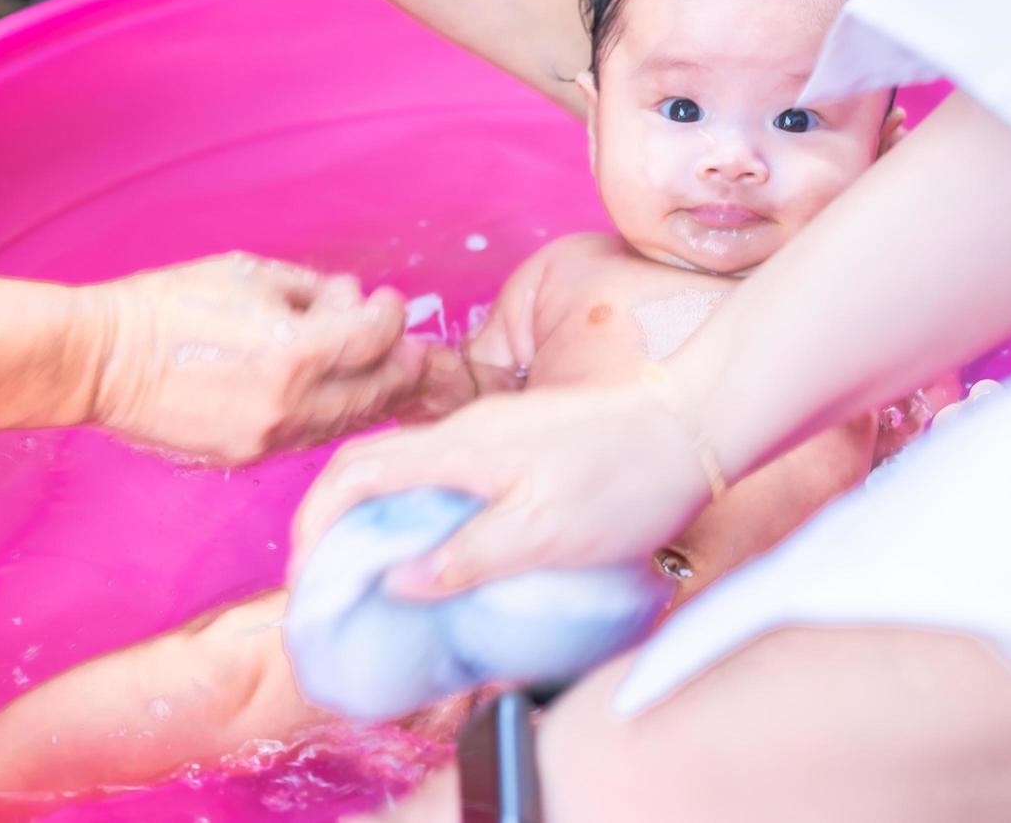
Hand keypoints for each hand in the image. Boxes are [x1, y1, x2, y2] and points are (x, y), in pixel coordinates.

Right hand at [81, 252, 427, 463]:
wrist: (101, 361)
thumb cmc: (168, 307)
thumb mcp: (247, 276)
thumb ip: (311, 291)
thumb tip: (350, 301)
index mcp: (293, 353)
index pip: (373, 339)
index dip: (390, 317)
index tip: (387, 302)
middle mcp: (289, 405)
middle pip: (374, 392)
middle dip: (401, 366)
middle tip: (413, 347)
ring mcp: (267, 438)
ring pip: (345, 422)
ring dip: (373, 397)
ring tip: (387, 375)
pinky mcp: (244, 457)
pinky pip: (307, 438)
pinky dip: (332, 416)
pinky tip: (340, 398)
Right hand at [289, 382, 711, 597]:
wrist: (700, 422)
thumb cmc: (628, 479)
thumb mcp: (548, 534)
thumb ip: (469, 556)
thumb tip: (396, 580)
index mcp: (461, 448)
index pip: (355, 472)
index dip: (316, 522)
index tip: (311, 575)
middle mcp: (466, 431)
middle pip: (371, 469)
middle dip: (338, 526)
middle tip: (340, 587)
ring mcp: (493, 434)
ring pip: (410, 473)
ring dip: (382, 522)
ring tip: (385, 581)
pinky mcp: (519, 445)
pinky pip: (448, 477)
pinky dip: (425, 514)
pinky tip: (447, 553)